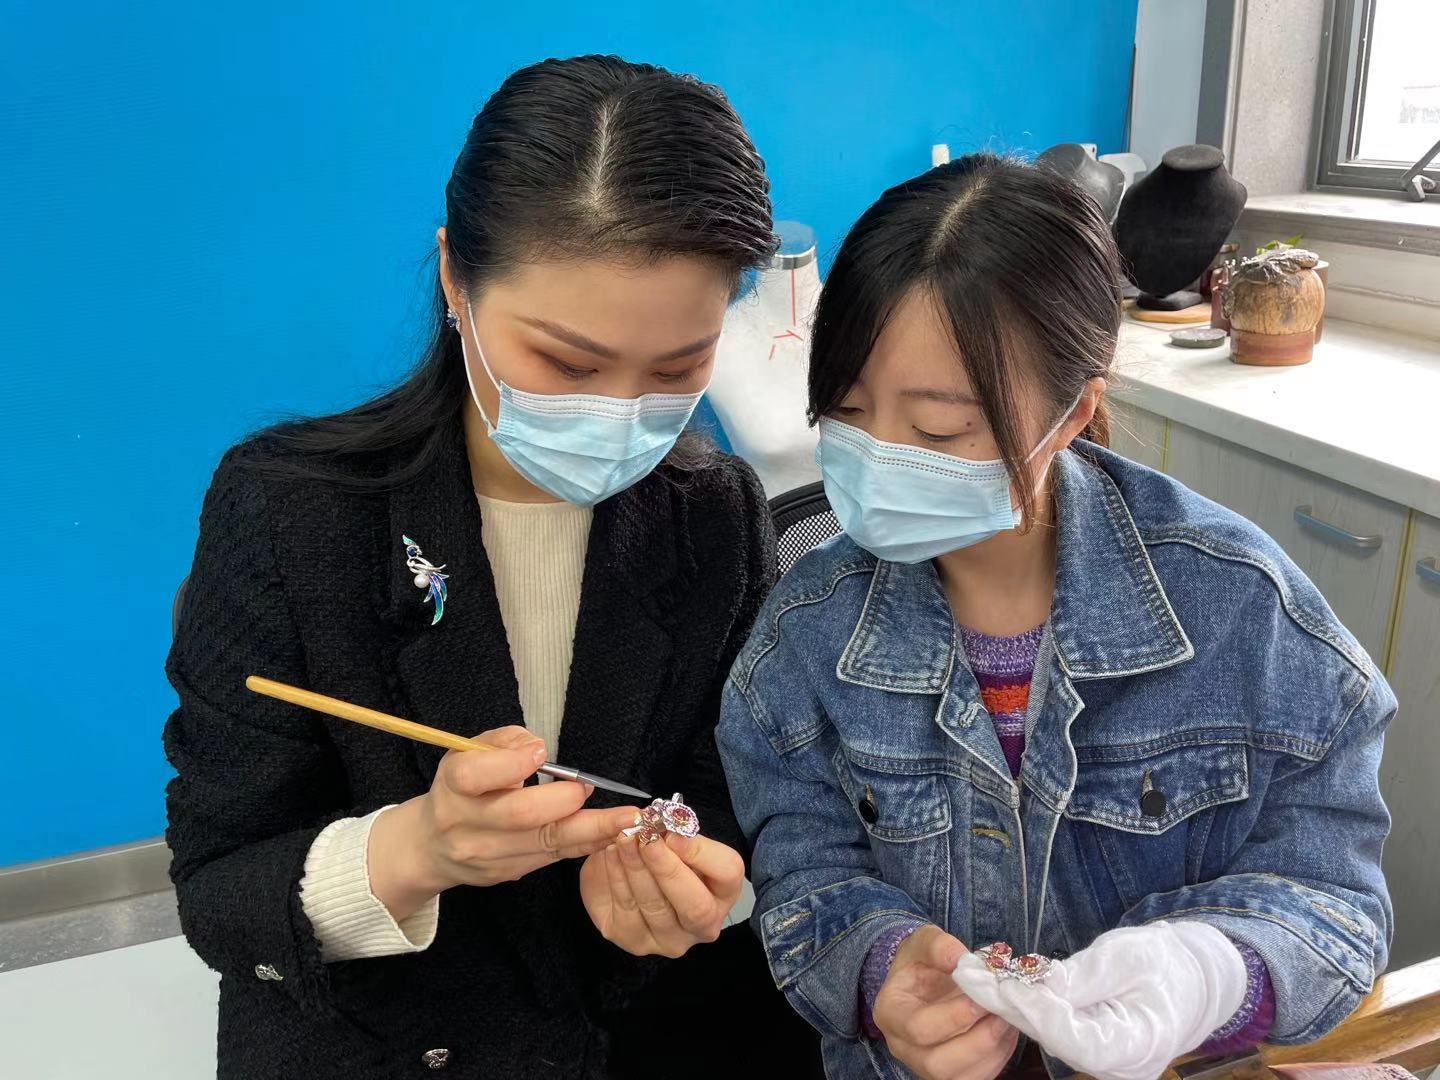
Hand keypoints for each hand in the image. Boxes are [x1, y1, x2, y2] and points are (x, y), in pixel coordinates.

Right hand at [369, 726, 639, 918]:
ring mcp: (487, 855)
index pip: (474, 776)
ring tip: (624, 818)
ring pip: (544, 842)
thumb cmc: (462, 788)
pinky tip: (612, 833)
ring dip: (590, 828)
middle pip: (517, 815)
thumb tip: (537, 749)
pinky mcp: (507, 873)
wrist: (432, 846)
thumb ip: (504, 741)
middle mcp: (465, 824)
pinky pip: (553, 857)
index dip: (510, 764)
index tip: (540, 754)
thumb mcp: (470, 752)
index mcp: (453, 785)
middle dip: (560, 801)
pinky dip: (586, 844)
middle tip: (587, 788)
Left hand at [579, 830, 743, 957]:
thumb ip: (673, 832)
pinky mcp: (636, 941)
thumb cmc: (659, 852)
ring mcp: (670, 938)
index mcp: (723, 890)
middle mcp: (704, 922)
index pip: (728, 873)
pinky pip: (627, 909)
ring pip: (656, 907)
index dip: (702, 853)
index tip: (674, 832)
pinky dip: (617, 877)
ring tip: (625, 839)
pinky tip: (612, 854)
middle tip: (648, 839)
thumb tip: (663, 829)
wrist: (624, 872)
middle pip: (696, 905)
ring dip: (638, 868)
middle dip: (668, 868)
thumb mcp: (671, 836)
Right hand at [873, 925, 1018, 1079]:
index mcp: (890, 1014)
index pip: (918, 1028)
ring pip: (961, 1077)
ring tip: (1007, 1019)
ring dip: (992, 1050)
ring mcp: (926, 1066)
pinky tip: (1006, 1030)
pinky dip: (999, 1057)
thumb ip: (938, 945)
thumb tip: (960, 959)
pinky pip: (978, 1078)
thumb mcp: (924, 942)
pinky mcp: (952, 1074)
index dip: (955, 1016)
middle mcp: (903, 1047)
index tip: (982, 995)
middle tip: (1002, 1011)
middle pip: (937, 1064)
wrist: (924, 980)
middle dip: (978, 1040)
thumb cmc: (921, 962)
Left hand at [952, 922, 1247, 1079]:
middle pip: (1053, 1038)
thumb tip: (1034, 982)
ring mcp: (1103, 1061)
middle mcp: (1116, 1065)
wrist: (1191, 978)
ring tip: (972, 974)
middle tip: (968, 974)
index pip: (1072, 1036)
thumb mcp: (1127, 958)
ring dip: (1011, 1003)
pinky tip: (998, 982)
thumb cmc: (1165, 963)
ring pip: (1048, 1034)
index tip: (999, 982)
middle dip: (1009, 1004)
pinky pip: (1055, 1029)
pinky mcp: (1090, 1047)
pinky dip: (1028, 1005)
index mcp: (1136, 1047)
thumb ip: (1081, 977)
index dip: (1033, 1009)